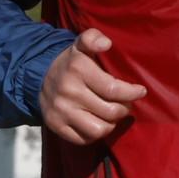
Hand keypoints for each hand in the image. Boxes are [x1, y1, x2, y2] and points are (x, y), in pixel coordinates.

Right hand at [37, 27, 143, 146]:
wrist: (38, 79)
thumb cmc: (71, 63)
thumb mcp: (80, 45)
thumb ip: (93, 38)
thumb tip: (106, 44)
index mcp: (78, 69)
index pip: (113, 89)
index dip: (132, 93)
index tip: (140, 92)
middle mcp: (69, 92)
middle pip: (110, 111)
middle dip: (124, 109)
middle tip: (126, 104)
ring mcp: (62, 111)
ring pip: (99, 129)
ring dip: (111, 124)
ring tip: (112, 115)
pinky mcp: (57, 126)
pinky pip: (84, 139)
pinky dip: (95, 133)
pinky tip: (97, 122)